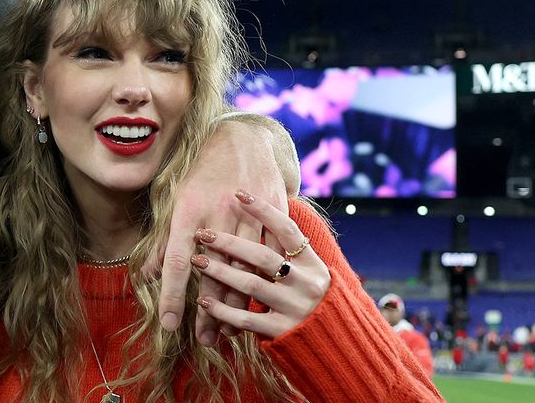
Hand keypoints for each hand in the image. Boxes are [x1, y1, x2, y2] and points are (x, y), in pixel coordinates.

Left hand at [143, 120, 289, 345]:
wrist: (244, 140)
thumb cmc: (202, 173)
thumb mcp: (176, 201)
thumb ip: (164, 241)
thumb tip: (148, 275)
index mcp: (189, 211)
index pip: (177, 261)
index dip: (173, 295)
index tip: (170, 325)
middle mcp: (218, 214)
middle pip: (214, 273)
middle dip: (208, 311)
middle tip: (203, 339)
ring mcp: (249, 215)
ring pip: (245, 269)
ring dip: (237, 304)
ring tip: (227, 331)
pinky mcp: (274, 215)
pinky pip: (271, 257)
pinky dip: (264, 282)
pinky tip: (256, 305)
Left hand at [192, 190, 330, 338]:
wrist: (338, 342)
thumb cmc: (309, 298)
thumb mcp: (307, 271)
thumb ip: (286, 251)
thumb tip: (254, 218)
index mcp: (312, 263)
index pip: (287, 229)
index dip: (264, 210)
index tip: (238, 193)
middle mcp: (307, 283)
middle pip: (263, 257)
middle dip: (229, 243)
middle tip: (203, 234)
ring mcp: (296, 307)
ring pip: (251, 285)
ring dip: (220, 272)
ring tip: (197, 262)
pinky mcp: (283, 331)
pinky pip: (247, 319)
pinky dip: (223, 310)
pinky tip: (204, 301)